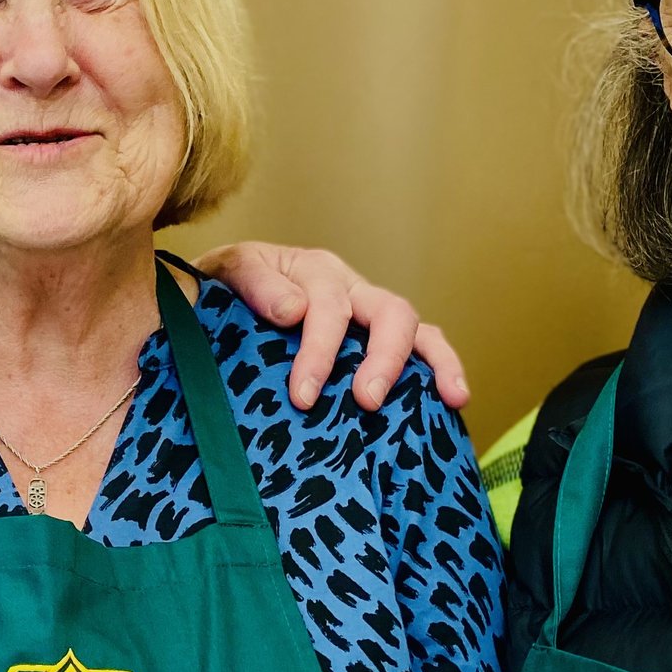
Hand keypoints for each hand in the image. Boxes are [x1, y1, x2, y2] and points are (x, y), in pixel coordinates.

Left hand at [196, 242, 467, 412]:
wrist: (217, 296)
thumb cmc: (223, 290)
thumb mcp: (227, 273)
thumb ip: (255, 284)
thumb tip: (294, 310)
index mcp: (313, 270)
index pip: (327, 307)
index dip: (319, 351)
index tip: (303, 395)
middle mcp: (350, 288)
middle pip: (388, 311)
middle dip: (383, 358)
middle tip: (366, 402)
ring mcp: (369, 314)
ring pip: (416, 327)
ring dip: (434, 361)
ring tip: (452, 396)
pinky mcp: (377, 340)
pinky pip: (421, 347)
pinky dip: (441, 368)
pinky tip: (454, 400)